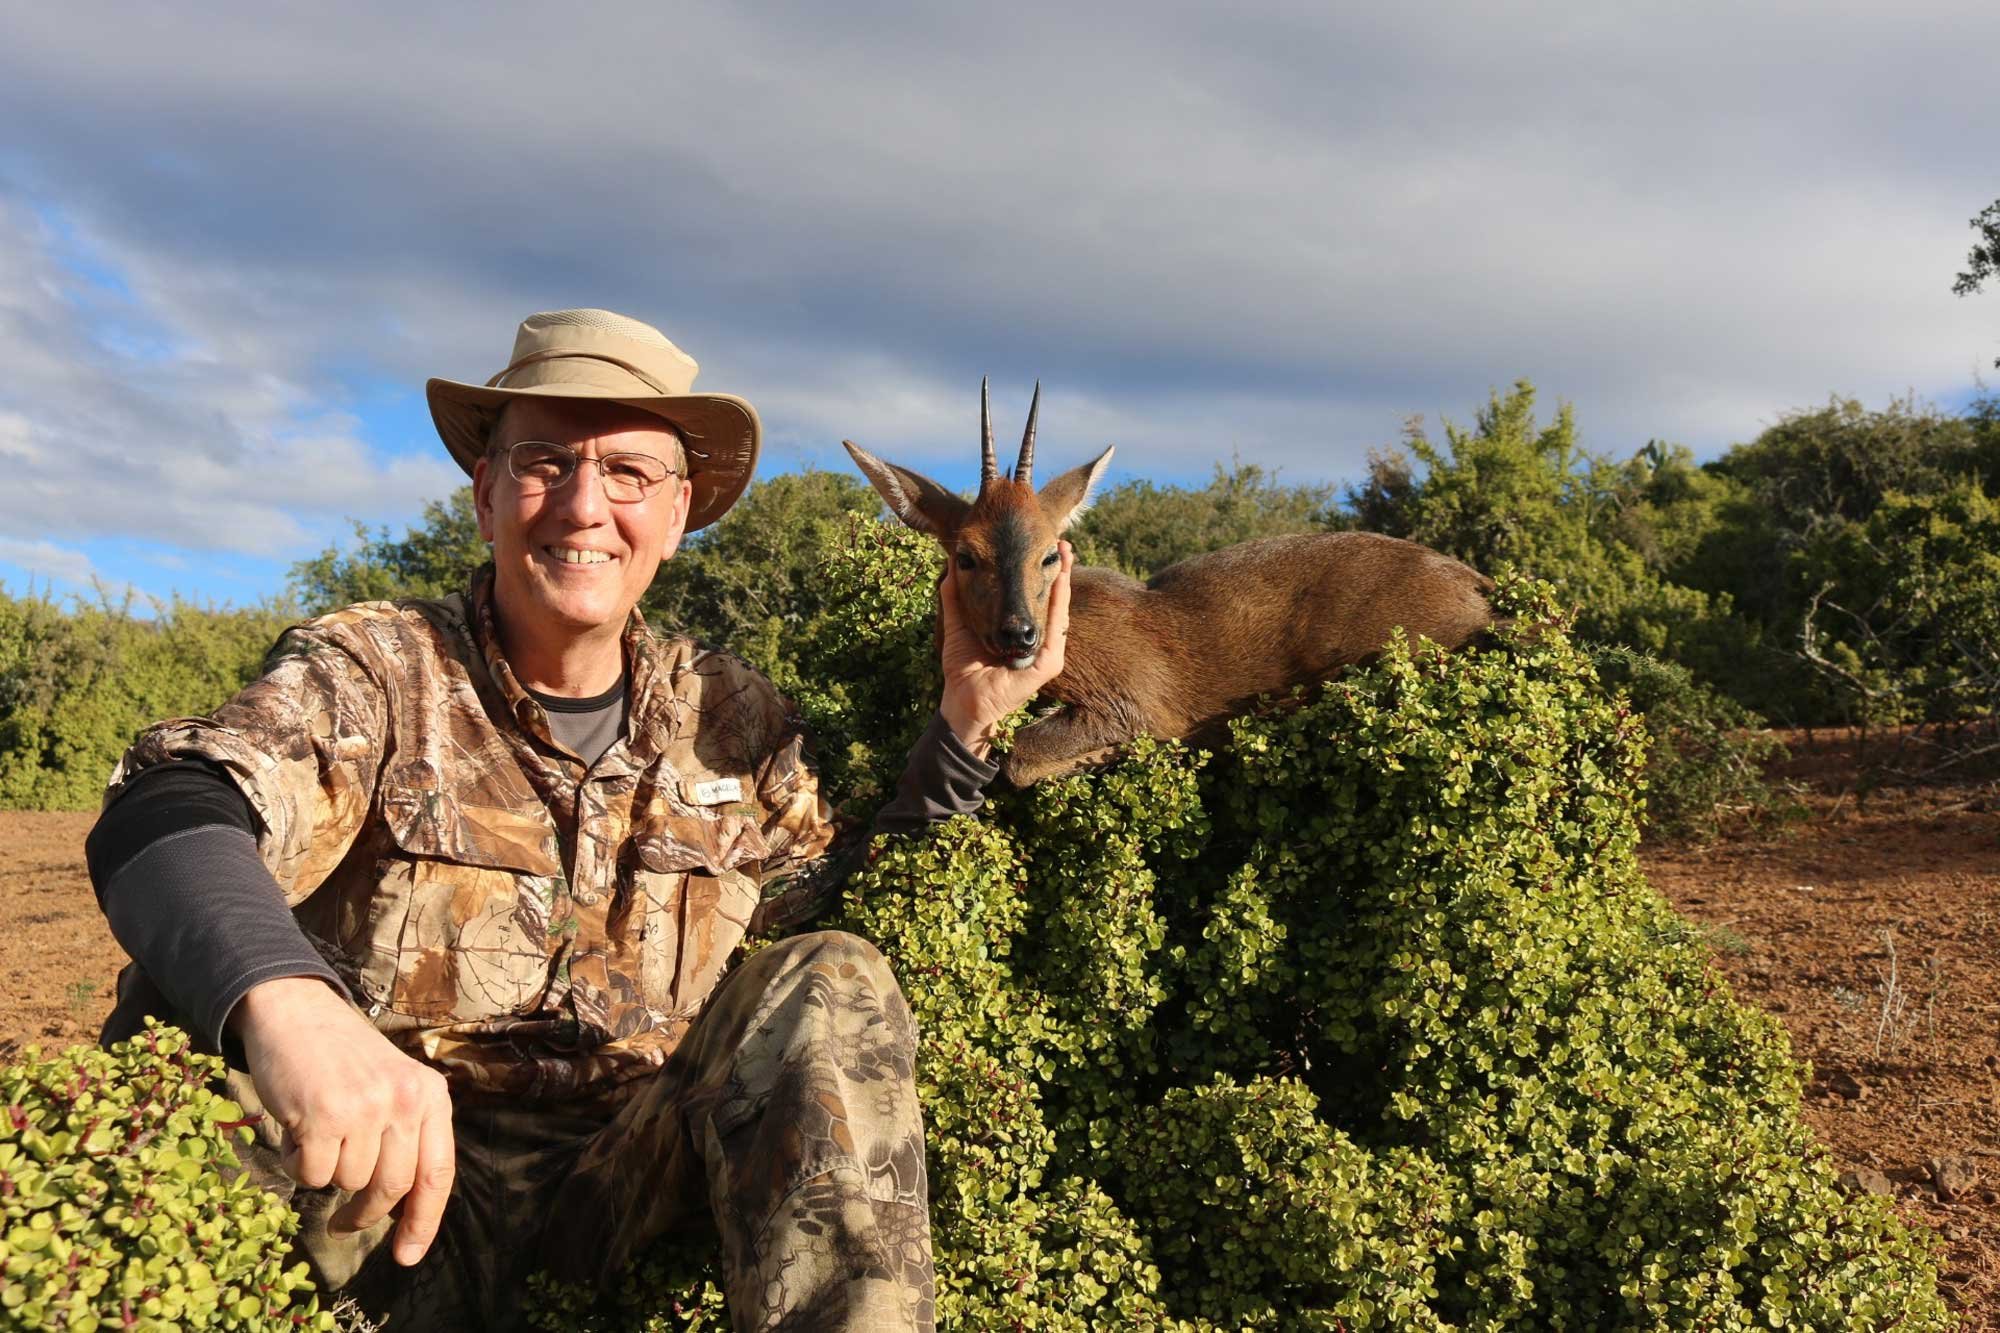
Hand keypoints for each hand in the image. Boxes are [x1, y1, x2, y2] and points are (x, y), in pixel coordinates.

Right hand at [231, 977, 455, 1265]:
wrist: (297, 1013)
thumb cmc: (344, 1059)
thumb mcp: (394, 1087)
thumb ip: (406, 1136)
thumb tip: (403, 1209)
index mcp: (430, 1095)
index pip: (438, 1173)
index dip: (424, 1221)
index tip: (407, 1255)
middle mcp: (405, 1100)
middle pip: (392, 1188)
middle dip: (365, 1214)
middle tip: (345, 1222)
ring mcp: (365, 1108)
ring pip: (347, 1182)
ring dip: (325, 1170)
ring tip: (318, 1131)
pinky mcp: (323, 1115)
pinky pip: (309, 1174)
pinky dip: (296, 1163)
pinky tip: (296, 1128)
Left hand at [938, 541, 1073, 760]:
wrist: (961, 700)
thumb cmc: (962, 668)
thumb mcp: (958, 623)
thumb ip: (955, 595)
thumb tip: (952, 564)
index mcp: (1021, 632)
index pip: (1037, 598)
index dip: (1042, 573)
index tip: (1045, 547)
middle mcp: (1037, 641)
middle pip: (1054, 601)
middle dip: (1061, 571)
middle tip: (1063, 544)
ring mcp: (1045, 653)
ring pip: (1060, 612)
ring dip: (1065, 583)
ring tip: (1066, 557)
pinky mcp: (1048, 665)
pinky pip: (1057, 631)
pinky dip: (1059, 606)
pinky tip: (1061, 584)